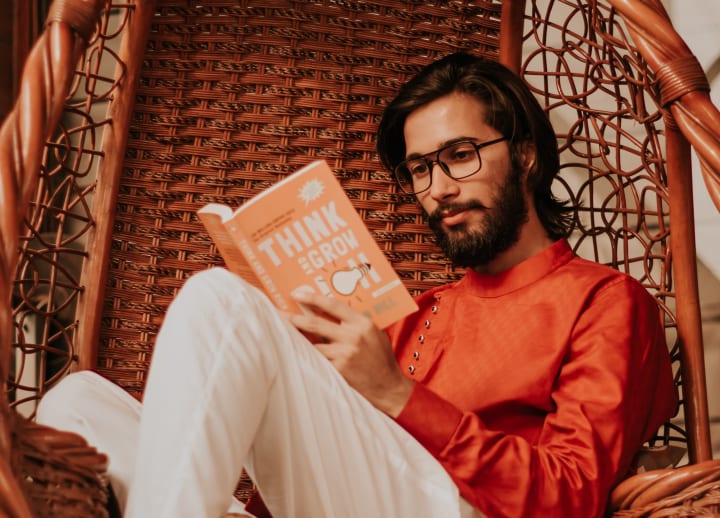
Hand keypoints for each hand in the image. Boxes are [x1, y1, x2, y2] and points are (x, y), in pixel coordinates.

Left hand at [285, 292, 413, 417]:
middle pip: (315, 323)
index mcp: (362, 323)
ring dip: (296, 340)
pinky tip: (295, 354)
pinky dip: (306, 357)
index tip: (297, 293)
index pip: (332, 305)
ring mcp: (345, 353)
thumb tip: (331, 311)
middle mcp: (353, 336)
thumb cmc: (381, 359)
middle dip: (293, 318)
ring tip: (282, 335)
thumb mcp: (374, 333)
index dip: (312, 298)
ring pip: (312, 344)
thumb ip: (355, 323)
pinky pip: (317, 360)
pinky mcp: (339, 369)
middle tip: (278, 313)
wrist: (389, 387)